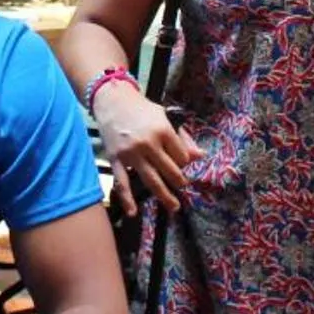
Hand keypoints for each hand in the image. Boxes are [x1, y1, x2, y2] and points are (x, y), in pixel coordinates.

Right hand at [98, 92, 200, 215]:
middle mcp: (148, 143)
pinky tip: (133, 212)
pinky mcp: (116, 160)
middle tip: (182, 187)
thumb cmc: (141, 109)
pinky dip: (128, 199)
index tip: (182, 164)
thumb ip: (183, 138)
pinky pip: (122, 183)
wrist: (112, 101)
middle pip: (170, 171)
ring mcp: (131, 153)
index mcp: (163, 131)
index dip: (184, 163)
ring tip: (174, 207)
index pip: (182, 157)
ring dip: (165, 196)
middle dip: (180, 182)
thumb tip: (200, 156)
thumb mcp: (165, 117)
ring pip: (151, 180)